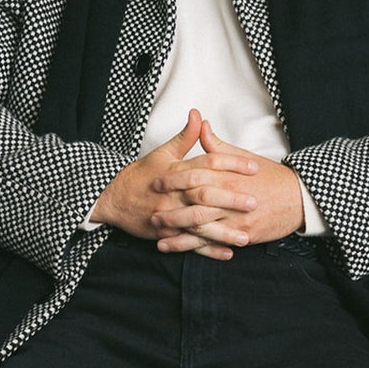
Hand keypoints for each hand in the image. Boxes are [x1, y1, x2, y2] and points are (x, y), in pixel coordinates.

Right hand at [90, 109, 262, 258]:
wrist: (114, 198)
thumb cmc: (141, 175)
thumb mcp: (163, 152)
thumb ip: (185, 136)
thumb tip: (198, 114)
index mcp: (177, 171)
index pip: (208, 164)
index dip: (232, 164)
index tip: (254, 168)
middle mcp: (174, 194)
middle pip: (205, 195)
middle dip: (230, 200)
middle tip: (254, 202)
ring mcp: (169, 215)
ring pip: (199, 224)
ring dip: (223, 232)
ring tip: (245, 236)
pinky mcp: (166, 233)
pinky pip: (189, 244)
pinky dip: (208, 250)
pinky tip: (227, 253)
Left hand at [149, 117, 305, 253]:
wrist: (299, 199)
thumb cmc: (271, 177)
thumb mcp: (244, 157)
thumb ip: (218, 146)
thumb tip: (200, 124)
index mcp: (230, 176)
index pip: (196, 176)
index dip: (174, 179)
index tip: (156, 181)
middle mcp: (232, 199)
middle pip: (195, 204)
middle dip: (171, 209)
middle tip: (150, 211)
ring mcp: (237, 220)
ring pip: (202, 228)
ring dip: (178, 232)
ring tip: (158, 233)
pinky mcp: (243, 236)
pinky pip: (215, 244)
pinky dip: (195, 248)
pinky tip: (179, 248)